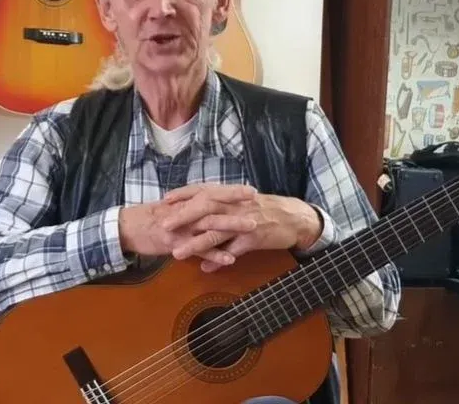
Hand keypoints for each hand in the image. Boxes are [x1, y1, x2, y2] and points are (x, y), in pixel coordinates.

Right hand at [117, 185, 257, 267]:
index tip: (251, 189)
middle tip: (257, 201)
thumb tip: (208, 206)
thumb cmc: (149, 219)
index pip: (212, 192)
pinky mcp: (176, 243)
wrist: (126, 229)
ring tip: (252, 226)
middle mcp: (185, 211)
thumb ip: (190, 207)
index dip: (231, 190)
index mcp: (185, 201)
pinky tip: (230, 259)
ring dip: (232, 225)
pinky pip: (198, 250)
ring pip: (210, 224)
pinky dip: (214, 254)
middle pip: (214, 203)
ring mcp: (181, 227)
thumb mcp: (171, 209)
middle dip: (236, 201)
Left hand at [161, 184, 322, 271]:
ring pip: (215, 232)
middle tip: (164, 226)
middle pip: (205, 209)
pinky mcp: (254, 238)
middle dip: (183, 217)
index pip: (203, 190)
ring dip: (195, 244)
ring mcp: (244, 222)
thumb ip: (221, 210)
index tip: (165, 199)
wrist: (294, 217)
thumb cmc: (265, 210)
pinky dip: (220, 260)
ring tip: (178, 254)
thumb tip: (202, 220)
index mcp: (230, 195)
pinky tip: (207, 269)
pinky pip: (233, 250)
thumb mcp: (242, 204)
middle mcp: (234, 206)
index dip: (184, 194)